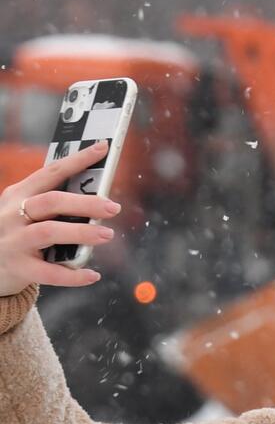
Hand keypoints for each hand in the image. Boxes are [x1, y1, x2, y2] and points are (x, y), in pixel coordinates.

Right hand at [0, 141, 118, 297]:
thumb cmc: (17, 233)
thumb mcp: (26, 211)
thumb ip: (54, 204)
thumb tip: (98, 197)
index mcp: (18, 194)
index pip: (51, 172)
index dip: (78, 160)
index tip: (103, 148)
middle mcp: (12, 214)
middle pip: (51, 201)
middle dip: (85, 202)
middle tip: (113, 207)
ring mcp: (13, 241)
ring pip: (48, 232)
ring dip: (81, 232)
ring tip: (107, 234)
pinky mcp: (18, 267)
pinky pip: (48, 272)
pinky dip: (73, 275)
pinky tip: (93, 275)